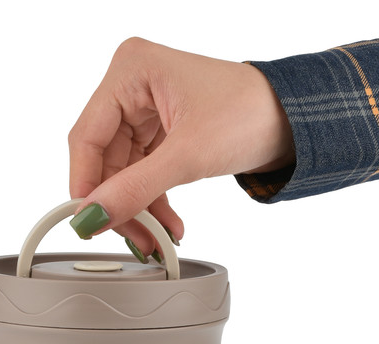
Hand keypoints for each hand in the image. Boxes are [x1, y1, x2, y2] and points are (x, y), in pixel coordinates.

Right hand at [68, 37, 294, 255]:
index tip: (89, 222)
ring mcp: (144, 110)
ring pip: (122, 173)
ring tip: (155, 238)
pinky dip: (152, 202)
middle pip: (104, 160)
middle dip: (120, 204)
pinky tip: (165, 224)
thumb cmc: (252, 113)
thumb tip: (92, 216)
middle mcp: (132, 86)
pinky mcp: (158, 132)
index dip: (85, 184)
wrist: (293, 120)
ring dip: (138, 209)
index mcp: (130, 70)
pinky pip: (141, 175)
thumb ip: (135, 189)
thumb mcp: (188, 156)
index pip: (87, 137)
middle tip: (133, 238)